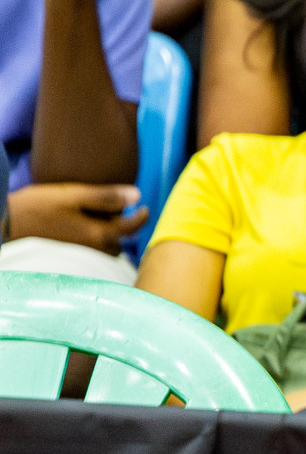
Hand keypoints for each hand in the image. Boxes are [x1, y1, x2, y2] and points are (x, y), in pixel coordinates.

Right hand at [7, 183, 147, 254]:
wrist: (4, 225)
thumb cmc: (38, 208)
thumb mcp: (74, 195)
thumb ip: (106, 196)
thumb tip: (137, 195)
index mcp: (99, 234)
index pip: (132, 228)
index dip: (142, 216)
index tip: (144, 208)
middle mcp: (92, 249)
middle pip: (118, 243)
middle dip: (120, 230)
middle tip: (114, 213)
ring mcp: (79, 256)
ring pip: (102, 250)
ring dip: (104, 238)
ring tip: (94, 221)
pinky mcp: (66, 258)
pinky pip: (88, 253)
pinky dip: (90, 243)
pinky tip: (78, 229)